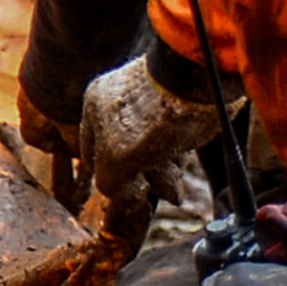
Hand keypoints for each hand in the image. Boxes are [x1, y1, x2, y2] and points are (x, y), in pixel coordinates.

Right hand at [76, 56, 219, 228]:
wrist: (195, 85)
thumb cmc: (146, 118)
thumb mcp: (113, 161)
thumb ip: (110, 185)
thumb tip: (126, 200)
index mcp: (96, 105)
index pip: (91, 153)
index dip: (104, 176)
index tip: (118, 193)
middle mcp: (122, 106)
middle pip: (125, 157)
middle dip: (137, 177)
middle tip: (146, 188)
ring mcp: (153, 110)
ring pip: (152, 156)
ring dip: (161, 174)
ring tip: (168, 173)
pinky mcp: (182, 116)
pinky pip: (175, 148)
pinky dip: (178, 163)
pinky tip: (180, 163)